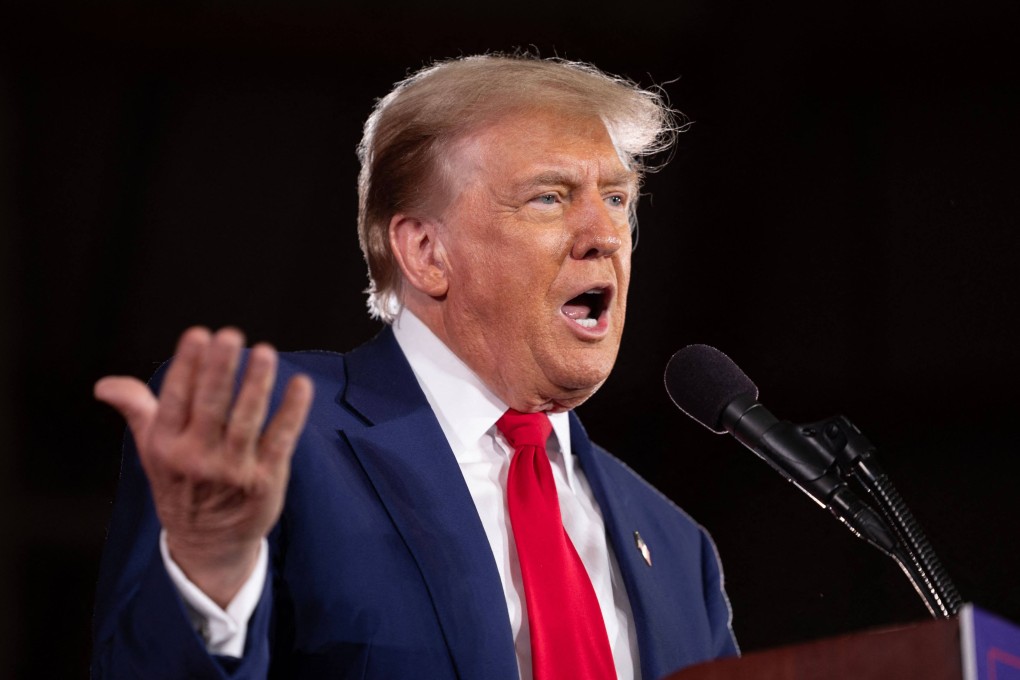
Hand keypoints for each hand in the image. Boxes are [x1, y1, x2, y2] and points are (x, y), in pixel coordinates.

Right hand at [95, 327, 312, 606]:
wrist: (207, 544)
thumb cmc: (180, 483)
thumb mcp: (152, 449)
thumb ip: (136, 409)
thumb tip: (104, 385)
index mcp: (166, 445)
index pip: (175, 399)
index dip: (187, 366)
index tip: (198, 335)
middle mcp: (197, 457)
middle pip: (211, 406)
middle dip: (220, 370)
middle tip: (230, 335)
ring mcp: (233, 470)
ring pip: (246, 421)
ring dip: (256, 385)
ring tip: (266, 353)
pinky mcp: (266, 481)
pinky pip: (281, 441)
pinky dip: (292, 412)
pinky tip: (301, 385)